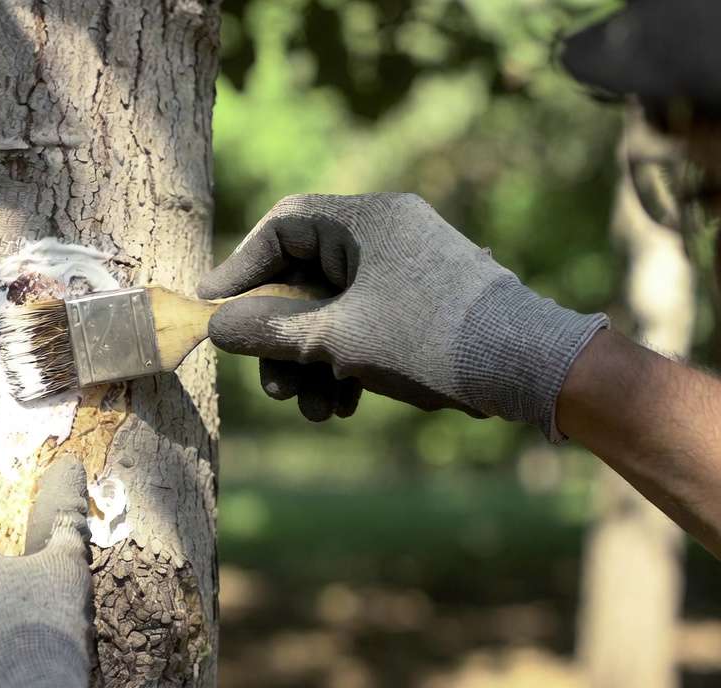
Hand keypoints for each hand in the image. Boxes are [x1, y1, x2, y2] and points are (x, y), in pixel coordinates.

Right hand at [199, 193, 607, 438]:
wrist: (529, 366)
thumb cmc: (429, 339)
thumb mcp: (337, 339)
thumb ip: (270, 330)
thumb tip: (216, 327)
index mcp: (364, 220)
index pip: (281, 226)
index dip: (240, 269)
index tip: (214, 309)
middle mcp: (385, 233)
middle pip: (304, 277)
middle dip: (281, 339)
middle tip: (271, 387)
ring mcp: (408, 266)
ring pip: (334, 308)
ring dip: (314, 362)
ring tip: (314, 411)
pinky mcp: (424, 299)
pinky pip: (365, 320)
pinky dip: (347, 359)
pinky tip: (345, 404)